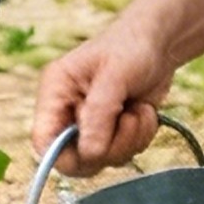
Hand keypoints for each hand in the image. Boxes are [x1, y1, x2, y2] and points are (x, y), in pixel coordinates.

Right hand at [34, 20, 176, 170]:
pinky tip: (144, 112)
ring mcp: (90, 125)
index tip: (94, 153)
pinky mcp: (112, 132)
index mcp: (55, 92)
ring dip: (129, 140)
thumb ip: (99, 114)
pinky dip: (140, 138)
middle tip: (128, 121)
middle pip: (74, 159)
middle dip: (108, 147)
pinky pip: (122, 154)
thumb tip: (89, 154)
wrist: (160, 43)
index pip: (43, 140)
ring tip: (139, 110)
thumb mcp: (114, 76)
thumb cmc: (131, 46)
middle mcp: (68, 112)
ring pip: (102, 160)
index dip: (62, 157)